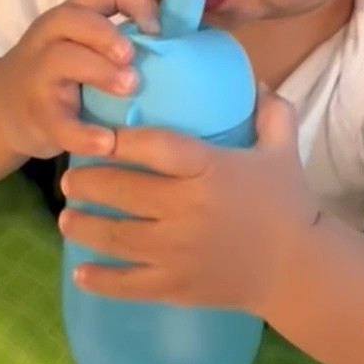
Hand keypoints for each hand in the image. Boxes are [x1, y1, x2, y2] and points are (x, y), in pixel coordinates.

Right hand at [0, 0, 157, 163]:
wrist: (2, 109)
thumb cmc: (61, 73)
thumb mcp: (82, 44)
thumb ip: (120, 34)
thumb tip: (187, 33)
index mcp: (73, 14)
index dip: (138, 1)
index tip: (157, 30)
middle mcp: (51, 36)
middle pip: (75, 17)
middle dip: (108, 34)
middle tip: (134, 58)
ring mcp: (38, 73)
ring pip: (63, 59)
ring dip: (101, 72)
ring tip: (129, 89)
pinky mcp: (36, 114)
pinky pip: (58, 121)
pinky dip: (84, 133)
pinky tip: (108, 142)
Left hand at [59, 90, 315, 315]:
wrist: (298, 270)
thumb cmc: (287, 204)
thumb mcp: (283, 149)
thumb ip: (270, 110)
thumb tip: (251, 77)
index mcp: (210, 170)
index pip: (156, 148)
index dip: (121, 139)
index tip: (96, 133)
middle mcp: (187, 209)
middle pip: (124, 192)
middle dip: (88, 184)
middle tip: (68, 178)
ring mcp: (178, 252)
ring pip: (117, 238)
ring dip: (84, 227)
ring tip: (65, 218)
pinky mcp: (175, 286)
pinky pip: (128, 285)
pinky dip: (100, 280)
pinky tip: (80, 272)